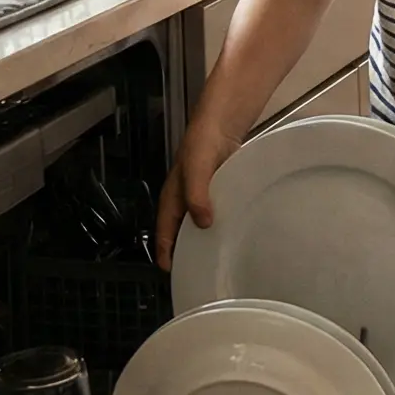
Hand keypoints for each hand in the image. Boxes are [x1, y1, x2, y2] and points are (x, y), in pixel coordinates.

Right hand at [155, 120, 241, 271]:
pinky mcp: (217, 190)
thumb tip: (203, 224)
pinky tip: (230, 232)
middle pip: (179, 230)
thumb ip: (197, 196)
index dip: (164, 251)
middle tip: (194, 270)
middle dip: (183, 250)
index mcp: (172, 198)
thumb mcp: (196, 170)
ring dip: (202, 238)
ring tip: (213, 258)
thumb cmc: (202, 144)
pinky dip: (218, 224)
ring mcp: (201, 195)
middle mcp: (184, 200)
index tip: (169, 270)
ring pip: (197, 223)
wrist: (220, 124)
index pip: (163, 231)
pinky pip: (214, 212)